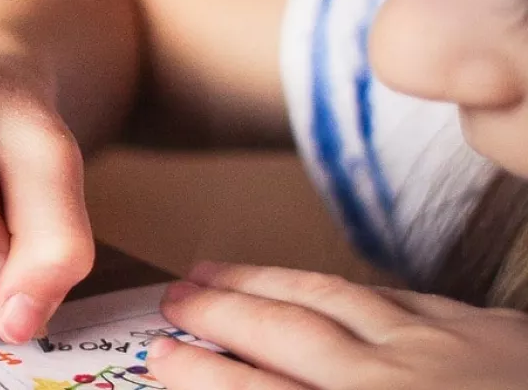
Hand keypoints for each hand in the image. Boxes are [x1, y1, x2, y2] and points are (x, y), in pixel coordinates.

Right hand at [149, 261, 527, 388]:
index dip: (198, 372)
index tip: (157, 356)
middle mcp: (387, 386)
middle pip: (281, 334)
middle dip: (217, 311)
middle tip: (173, 295)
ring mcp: (443, 352)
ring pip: (332, 300)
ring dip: (266, 283)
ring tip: (219, 270)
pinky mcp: (491, 335)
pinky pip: (400, 296)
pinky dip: (349, 287)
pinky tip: (329, 284)